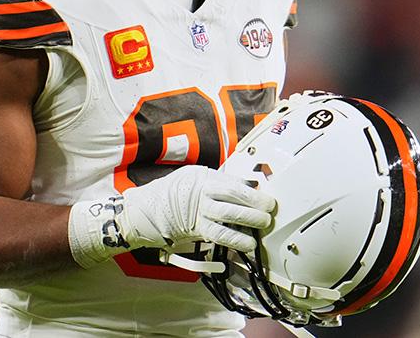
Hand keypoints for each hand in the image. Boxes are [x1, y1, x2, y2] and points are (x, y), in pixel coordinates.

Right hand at [119, 165, 275, 252]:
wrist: (150, 208)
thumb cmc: (176, 190)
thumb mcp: (197, 175)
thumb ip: (222, 179)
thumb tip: (249, 185)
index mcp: (204, 180)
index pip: (233, 185)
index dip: (253, 192)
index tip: (267, 196)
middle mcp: (202, 197)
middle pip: (233, 201)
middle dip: (255, 207)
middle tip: (269, 211)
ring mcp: (199, 215)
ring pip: (227, 221)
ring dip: (247, 226)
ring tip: (262, 227)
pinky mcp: (198, 231)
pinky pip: (219, 237)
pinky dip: (235, 241)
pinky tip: (248, 244)